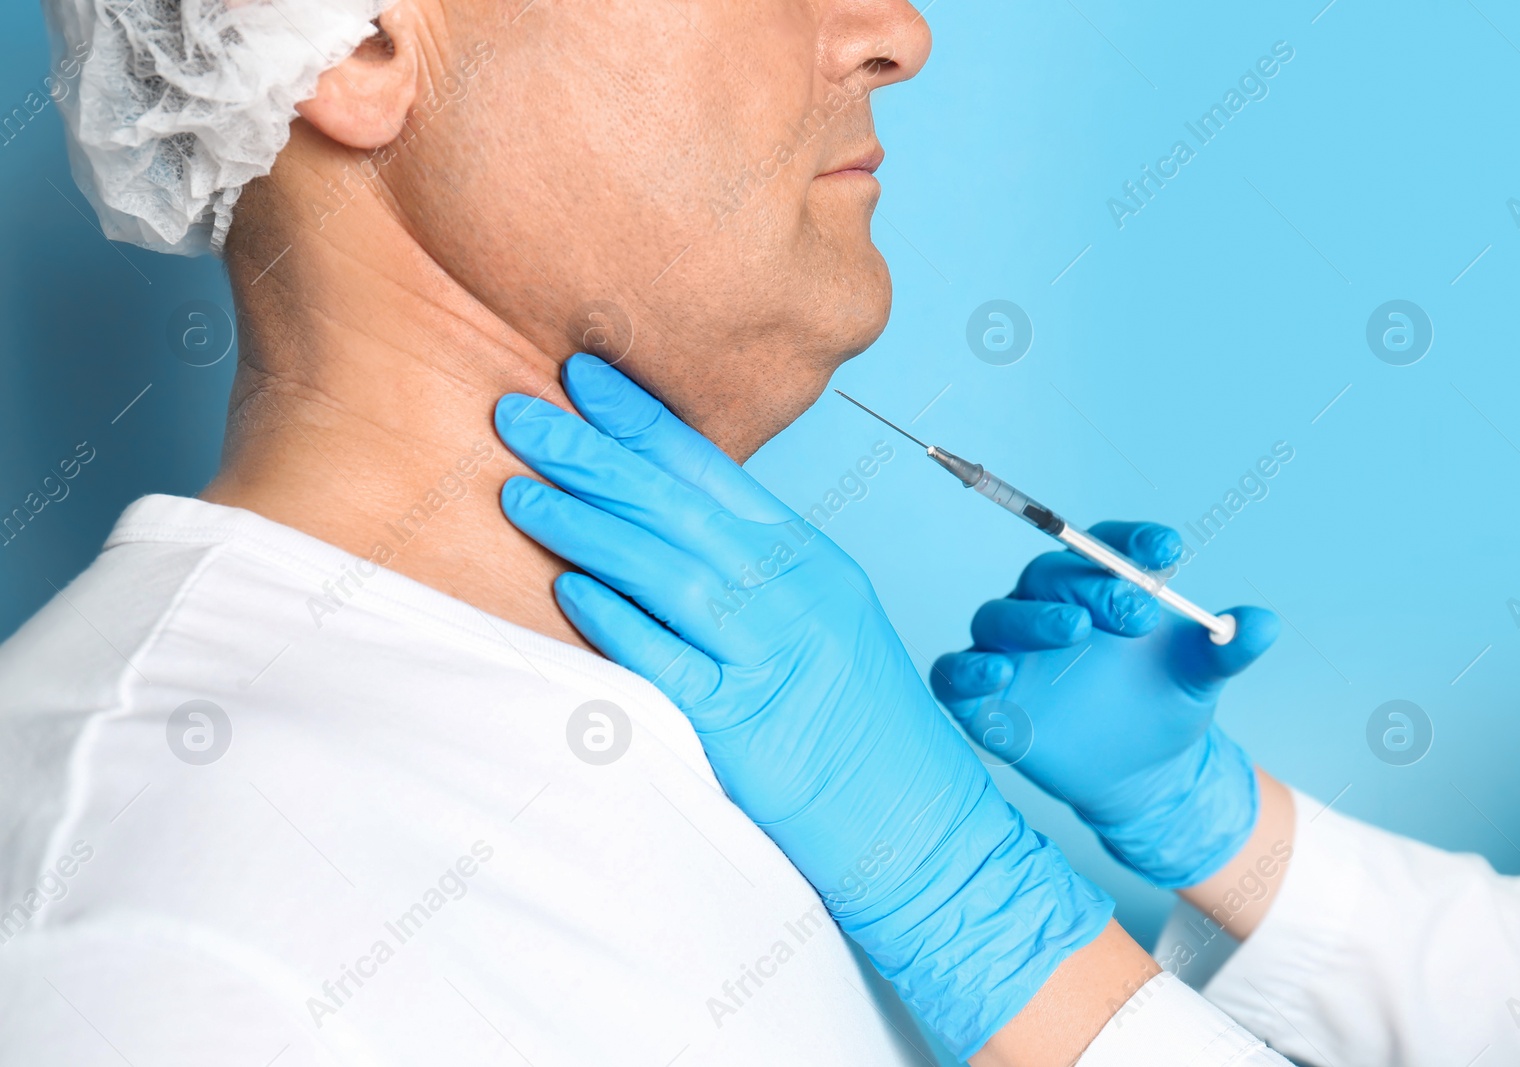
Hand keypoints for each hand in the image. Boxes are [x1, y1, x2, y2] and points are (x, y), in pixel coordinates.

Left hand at [495, 354, 1112, 1057]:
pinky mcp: (744, 724)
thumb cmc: (862, 722)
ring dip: (585, 525)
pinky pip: (666, 661)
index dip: (642, 419)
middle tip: (518, 411)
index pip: (712, 470)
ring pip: (665, 569)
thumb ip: (753, 568)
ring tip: (518, 489)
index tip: (582, 375)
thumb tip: (661, 523)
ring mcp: (772, 655)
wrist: (921, 820)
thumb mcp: (822, 619)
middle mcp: (795, 592)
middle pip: (677, 506)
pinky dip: (617, 620)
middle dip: (592, 454)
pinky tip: (568, 587)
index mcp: (810, 557)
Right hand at [930, 524, 1278, 888]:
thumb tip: (1263, 623)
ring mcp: (1009, 650)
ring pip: (999, 616)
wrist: (1141, 772)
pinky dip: (970, 669)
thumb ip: (1226, 648)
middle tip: (1136, 610)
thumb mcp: (1201, 677)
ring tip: (1074, 631)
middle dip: (1089, 585)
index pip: (1106, 545)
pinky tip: (1000, 674)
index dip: (1132, 541)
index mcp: (1098, 585)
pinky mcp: (980, 696)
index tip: (1168, 549)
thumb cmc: (1163, 706)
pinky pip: (956, 672)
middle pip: (1050, 575)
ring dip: (1033, 618)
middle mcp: (1047, 605)